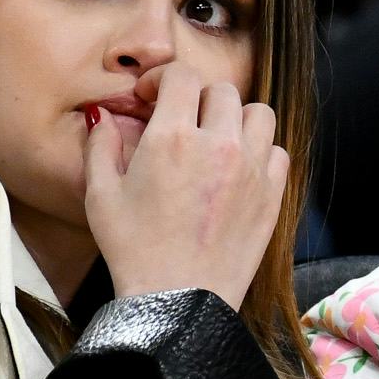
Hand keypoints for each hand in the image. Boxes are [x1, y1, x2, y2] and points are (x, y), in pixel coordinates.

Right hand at [81, 71, 287, 308]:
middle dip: (198, 99)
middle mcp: (219, 146)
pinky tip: (239, 170)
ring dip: (237, 119)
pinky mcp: (272, 196)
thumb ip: (101, 146)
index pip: (182, 76)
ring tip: (218, 140)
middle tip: (183, 122)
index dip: (164, 79)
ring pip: (259, 115)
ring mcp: (252, 170)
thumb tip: (104, 117)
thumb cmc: (135, 251)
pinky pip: (278, 152)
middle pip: (222, 91)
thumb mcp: (100, 196)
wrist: (179, 301)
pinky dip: (261, 152)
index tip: (153, 98)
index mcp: (172, 138)